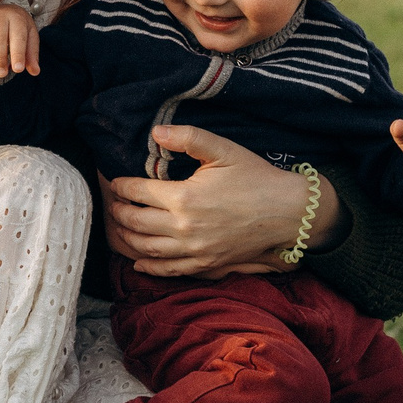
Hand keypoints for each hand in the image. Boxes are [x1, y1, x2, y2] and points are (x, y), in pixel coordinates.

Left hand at [100, 125, 349, 277]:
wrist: (289, 212)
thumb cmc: (256, 178)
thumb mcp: (223, 150)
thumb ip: (188, 138)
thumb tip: (155, 132)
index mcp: (183, 198)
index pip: (137, 192)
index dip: (120, 186)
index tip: (113, 182)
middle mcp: (183, 228)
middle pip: (134, 222)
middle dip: (118, 212)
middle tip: (112, 203)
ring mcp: (194, 251)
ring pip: (145, 249)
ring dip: (126, 238)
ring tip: (119, 226)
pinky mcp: (206, 265)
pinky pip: (168, 271)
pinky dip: (148, 267)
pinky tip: (137, 260)